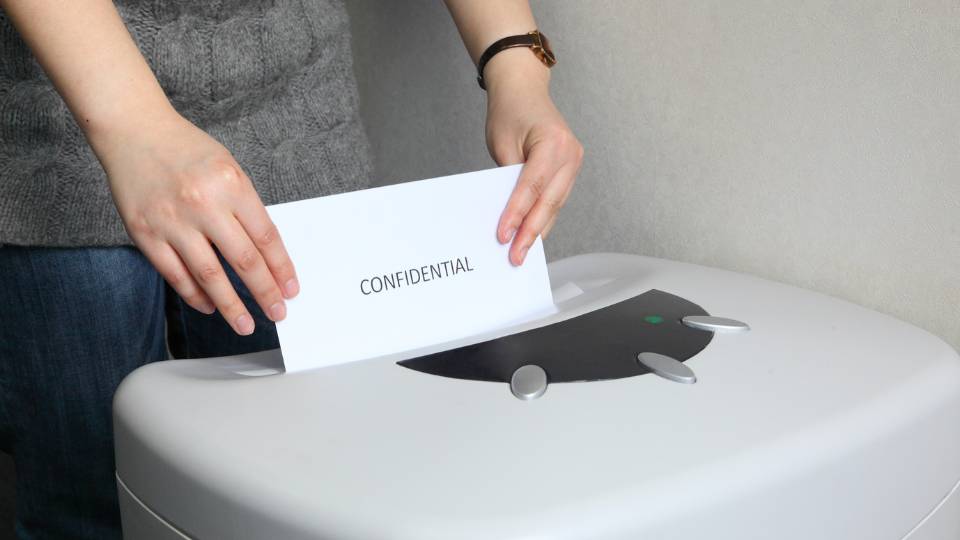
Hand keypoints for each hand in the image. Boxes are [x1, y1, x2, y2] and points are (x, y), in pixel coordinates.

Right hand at [94, 109, 297, 334]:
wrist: (135, 131)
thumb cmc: (187, 150)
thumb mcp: (229, 169)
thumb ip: (246, 208)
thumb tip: (265, 255)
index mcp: (231, 185)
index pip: (266, 237)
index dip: (281, 268)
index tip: (291, 289)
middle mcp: (203, 204)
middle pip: (243, 261)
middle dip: (264, 293)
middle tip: (277, 314)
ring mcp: (172, 221)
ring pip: (209, 276)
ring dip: (230, 306)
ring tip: (244, 324)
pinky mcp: (145, 233)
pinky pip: (175, 274)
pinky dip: (194, 294)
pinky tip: (209, 305)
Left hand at [484, 49, 583, 265]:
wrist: (523, 89)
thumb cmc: (509, 111)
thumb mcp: (501, 143)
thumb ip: (507, 178)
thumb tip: (507, 215)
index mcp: (553, 142)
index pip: (532, 186)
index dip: (517, 214)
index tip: (504, 236)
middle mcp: (570, 153)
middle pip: (549, 201)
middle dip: (531, 232)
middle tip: (516, 257)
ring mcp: (573, 162)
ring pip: (555, 204)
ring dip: (539, 229)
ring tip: (523, 253)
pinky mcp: (569, 169)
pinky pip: (556, 198)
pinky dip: (543, 217)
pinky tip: (532, 234)